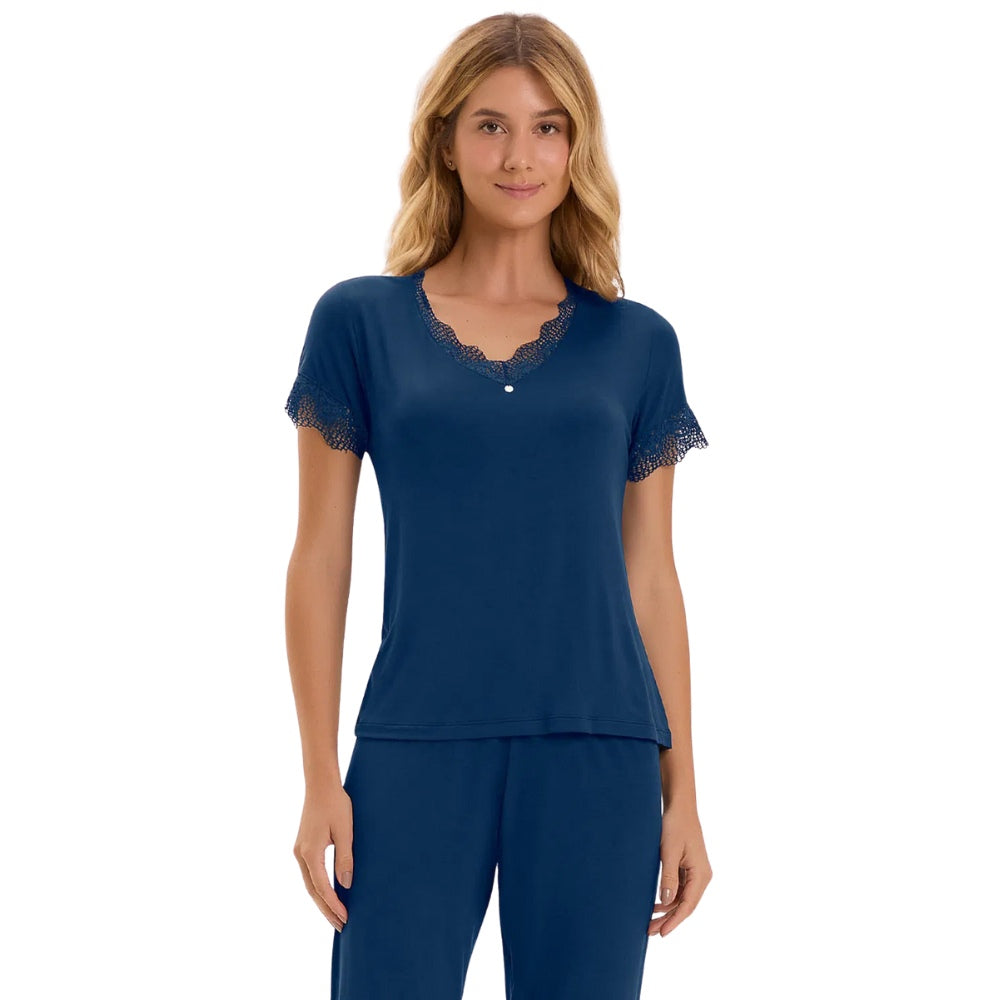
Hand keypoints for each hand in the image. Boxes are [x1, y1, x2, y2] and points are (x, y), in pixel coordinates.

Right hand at [293, 783, 354, 931]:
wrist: (320, 784)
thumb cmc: (336, 804)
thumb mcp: (345, 830)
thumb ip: (345, 857)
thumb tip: (345, 884)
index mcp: (310, 852)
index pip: (321, 887)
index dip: (333, 904)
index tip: (345, 918)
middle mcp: (300, 854)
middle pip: (312, 890)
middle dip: (326, 909)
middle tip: (341, 926)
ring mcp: (299, 851)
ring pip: (309, 884)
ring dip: (321, 901)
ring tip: (335, 916)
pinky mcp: (302, 847)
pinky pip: (309, 874)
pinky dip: (318, 888)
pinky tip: (328, 894)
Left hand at [648, 802, 711, 936]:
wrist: (679, 806)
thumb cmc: (675, 825)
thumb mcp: (669, 852)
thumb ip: (668, 877)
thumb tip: (667, 902)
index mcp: (701, 874)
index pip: (688, 905)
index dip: (674, 921)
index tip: (662, 933)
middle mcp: (701, 876)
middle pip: (685, 905)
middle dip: (668, 919)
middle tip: (650, 931)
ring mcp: (695, 872)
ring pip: (682, 898)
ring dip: (667, 910)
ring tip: (650, 920)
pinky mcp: (688, 867)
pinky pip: (680, 889)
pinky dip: (669, 898)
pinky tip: (656, 904)